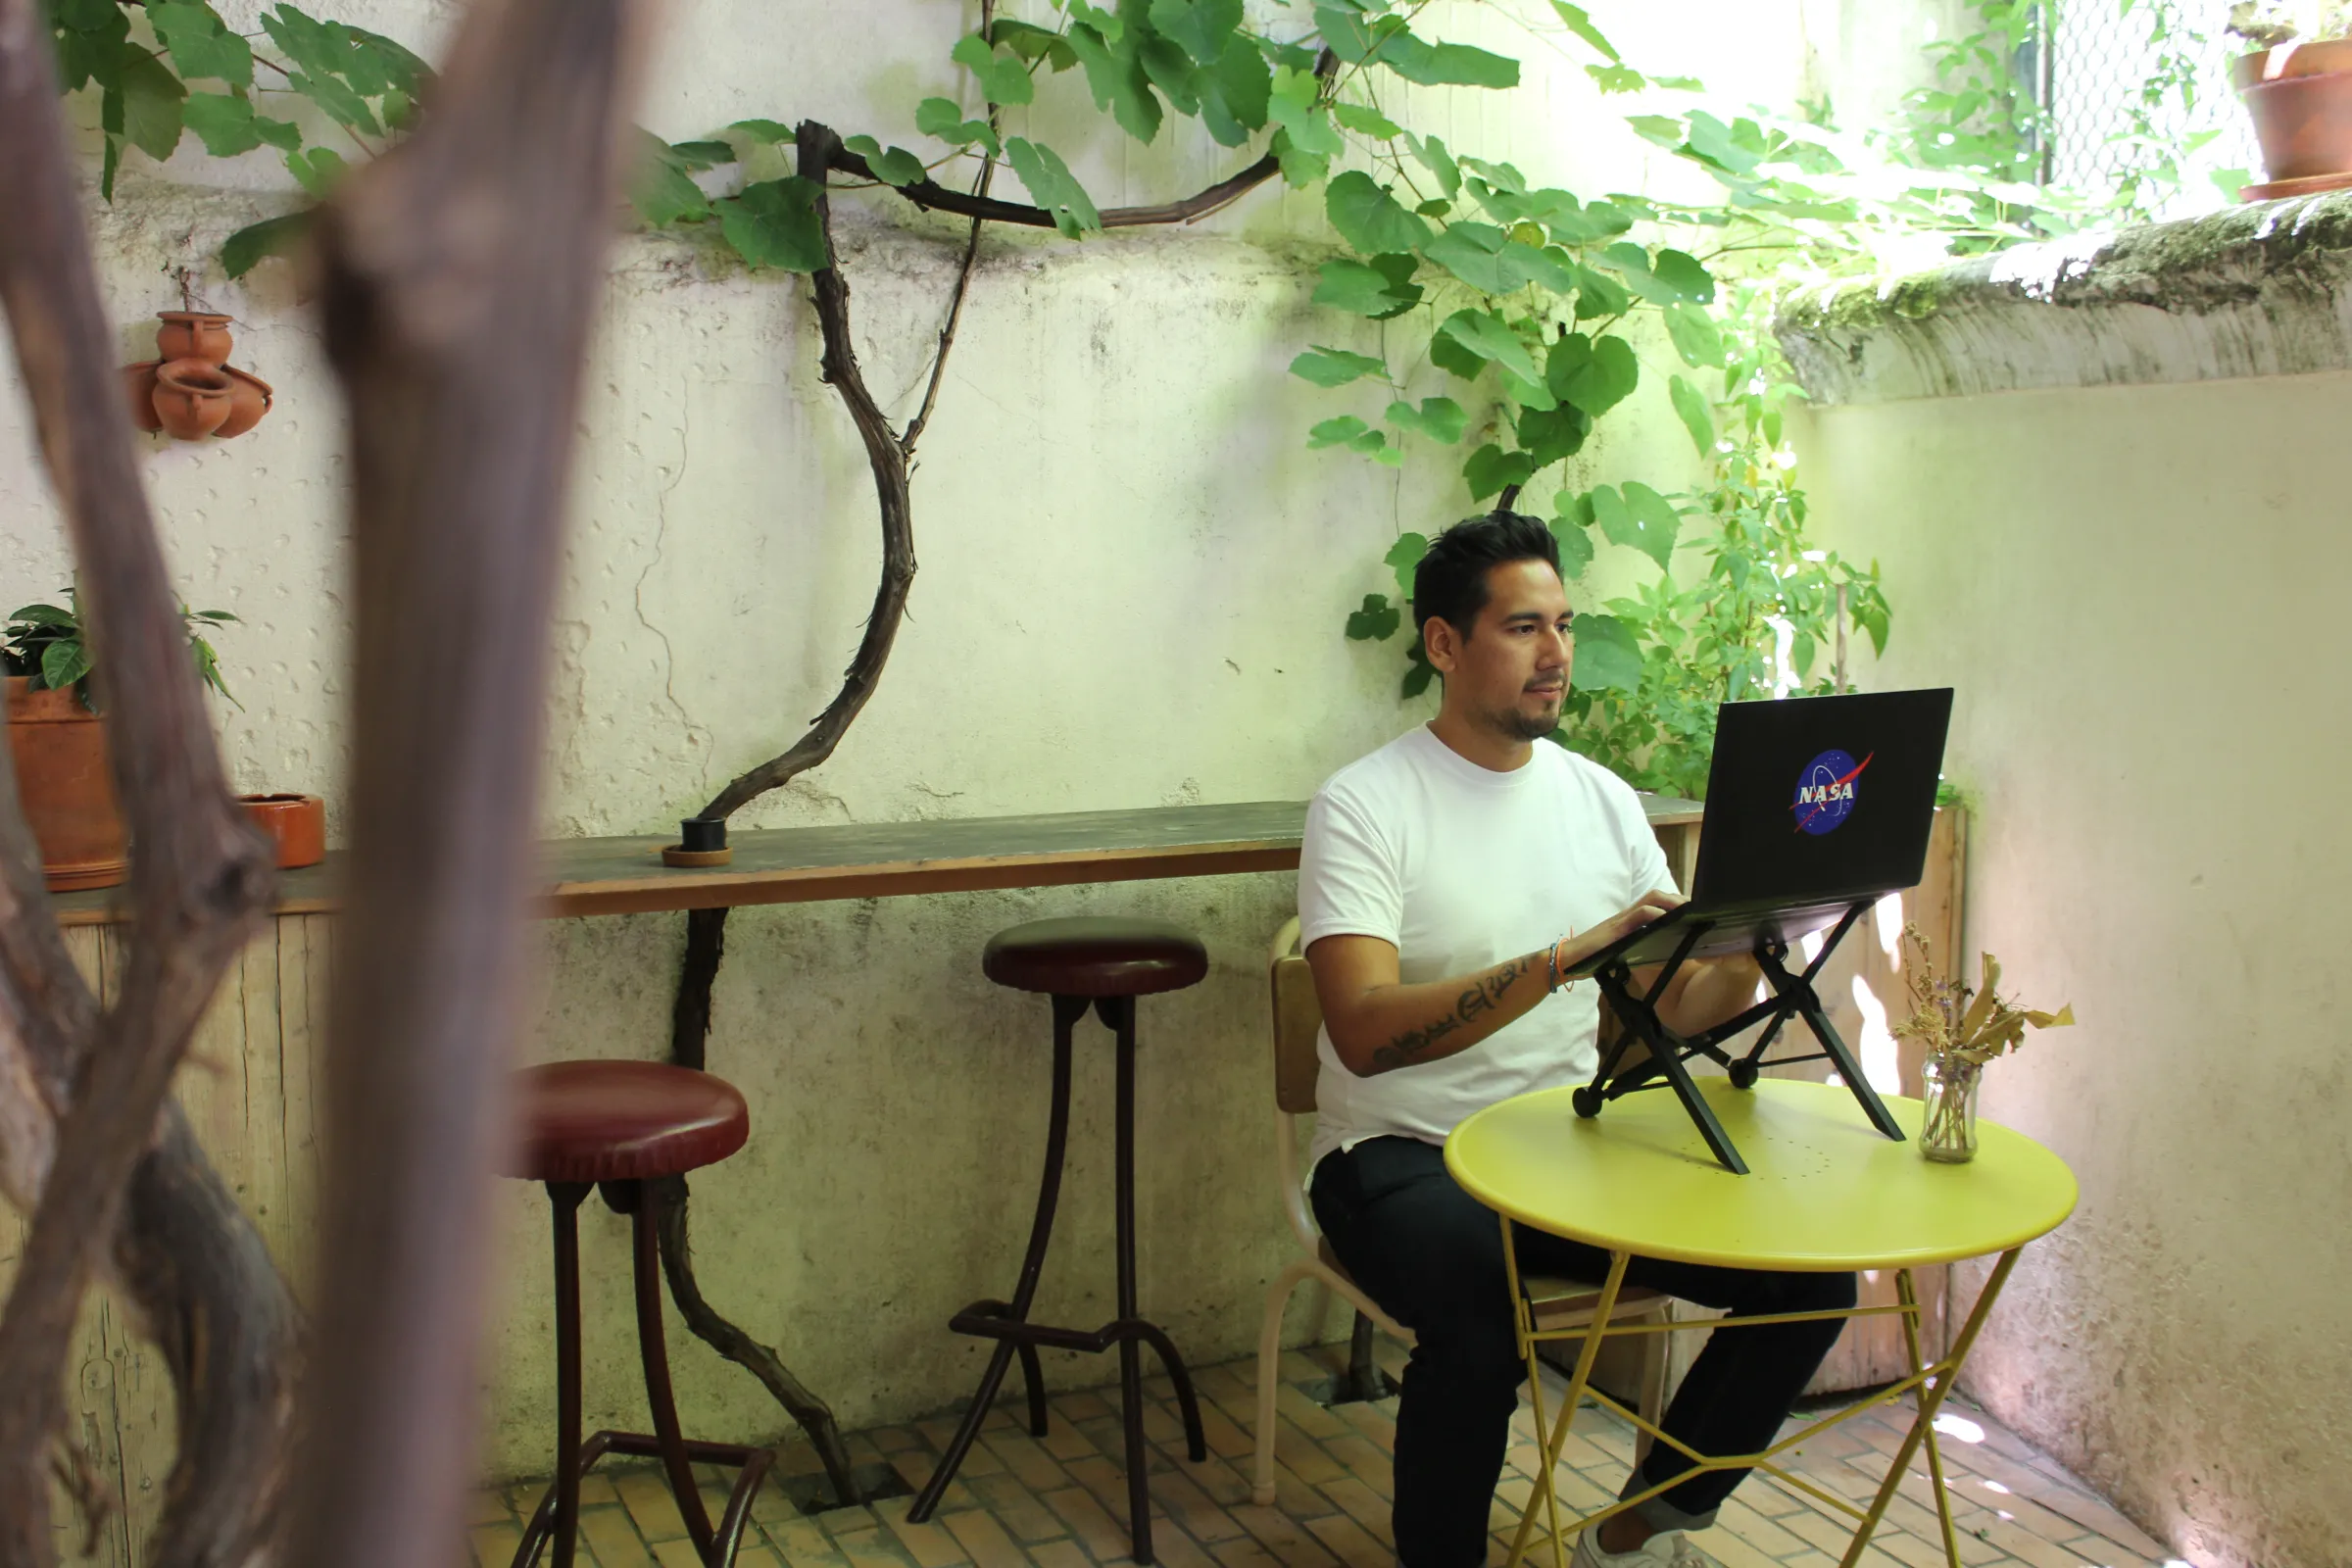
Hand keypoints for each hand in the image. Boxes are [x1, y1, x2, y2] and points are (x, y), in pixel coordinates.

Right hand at [1559, 889, 1684, 971]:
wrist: (1569, 960)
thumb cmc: (1594, 958)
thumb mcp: (1622, 952)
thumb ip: (1637, 948)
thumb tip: (1662, 956)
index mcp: (1630, 920)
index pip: (1656, 902)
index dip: (1676, 903)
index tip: (1694, 910)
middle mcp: (1627, 915)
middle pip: (1657, 895)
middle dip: (1679, 899)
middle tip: (1698, 908)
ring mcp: (1621, 919)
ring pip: (1651, 899)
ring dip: (1672, 902)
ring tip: (1687, 910)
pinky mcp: (1616, 928)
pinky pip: (1639, 914)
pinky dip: (1655, 914)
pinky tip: (1668, 919)